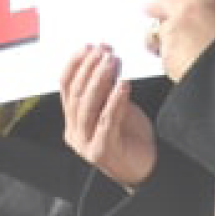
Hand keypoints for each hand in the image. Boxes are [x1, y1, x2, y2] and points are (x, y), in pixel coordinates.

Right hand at [57, 45, 154, 187]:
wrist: (148, 169)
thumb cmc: (131, 137)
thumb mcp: (116, 106)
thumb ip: (107, 88)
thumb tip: (106, 57)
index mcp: (73, 120)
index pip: (66, 86)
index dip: (76, 64)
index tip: (88, 46)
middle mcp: (74, 132)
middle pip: (76, 94)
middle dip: (89, 68)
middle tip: (104, 52)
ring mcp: (85, 144)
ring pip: (87, 106)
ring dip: (100, 80)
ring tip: (112, 62)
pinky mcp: (101, 152)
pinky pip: (106, 121)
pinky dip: (114, 100)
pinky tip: (123, 85)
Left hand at [144, 0, 214, 81]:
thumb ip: (210, 16)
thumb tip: (202, 22)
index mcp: (206, 0)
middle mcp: (185, 10)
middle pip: (162, 0)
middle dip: (154, 6)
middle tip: (147, 9)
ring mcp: (172, 30)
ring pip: (156, 29)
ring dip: (158, 38)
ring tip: (170, 51)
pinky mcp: (165, 50)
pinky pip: (160, 52)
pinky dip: (165, 58)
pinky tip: (179, 66)